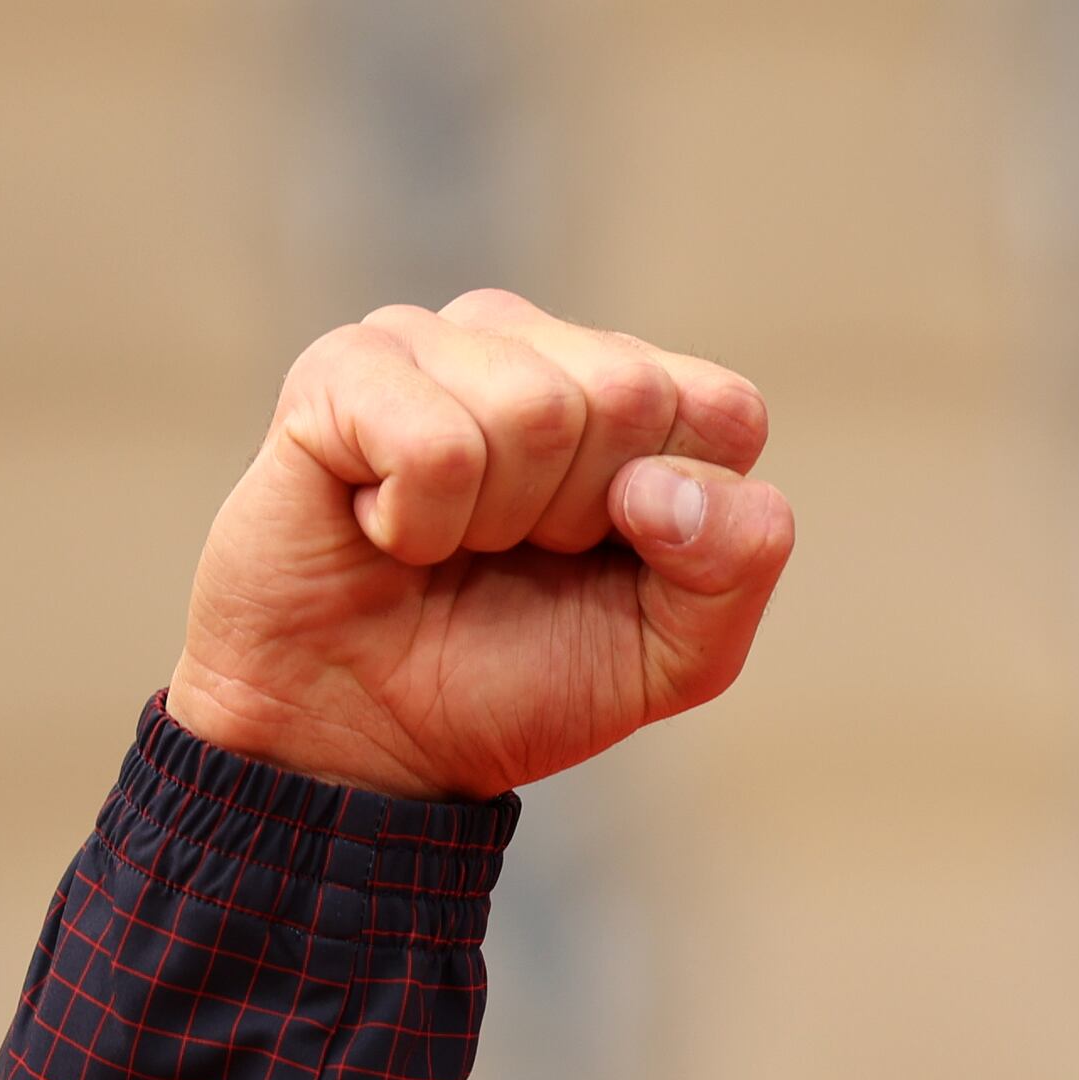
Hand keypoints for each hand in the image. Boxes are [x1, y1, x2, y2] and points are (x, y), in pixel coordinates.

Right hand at [165, 293, 793, 798]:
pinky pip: (434, 444)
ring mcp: (437, 343)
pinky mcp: (342, 369)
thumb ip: (737, 563)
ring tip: (450, 542)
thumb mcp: (677, 653)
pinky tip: (385, 529)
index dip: (679, 517)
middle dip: (581, 516)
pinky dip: (416, 524)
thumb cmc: (521, 677)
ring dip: (495, 522)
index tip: (608, 558)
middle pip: (630, 394)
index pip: (724, 409)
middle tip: (516, 553)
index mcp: (641, 395)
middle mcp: (542, 346)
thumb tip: (663, 483)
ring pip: (535, 409)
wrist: (366, 736)